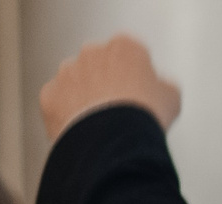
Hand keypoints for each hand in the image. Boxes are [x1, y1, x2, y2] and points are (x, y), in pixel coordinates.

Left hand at [39, 36, 180, 142]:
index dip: (139, 77)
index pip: (132, 55)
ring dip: (86, 98)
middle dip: (108, 84)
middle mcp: (92, 52)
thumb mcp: (171, 98)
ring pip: (76, 83)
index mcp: (124, 46)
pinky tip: (85, 131)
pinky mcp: (50, 94)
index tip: (144, 95)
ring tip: (103, 126)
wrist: (114, 139)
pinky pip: (59, 103)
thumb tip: (159, 88)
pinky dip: (68, 115)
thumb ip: (162, 85)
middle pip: (100, 66)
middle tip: (122, 111)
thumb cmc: (145, 115)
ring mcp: (67, 72)